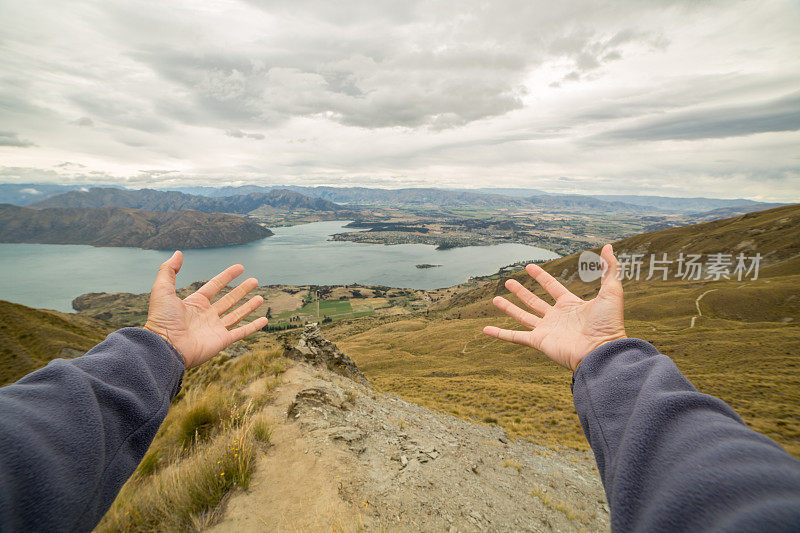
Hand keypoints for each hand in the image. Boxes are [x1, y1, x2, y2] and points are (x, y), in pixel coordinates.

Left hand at [143, 251, 268, 368]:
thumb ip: (168, 271)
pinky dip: (253, 327)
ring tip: (261, 297)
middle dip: (242, 290)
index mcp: (195, 303)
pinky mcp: (222, 341)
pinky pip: (241, 332)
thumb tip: (178, 253)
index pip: (215, 286)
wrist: (166, 347)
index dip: (227, 276)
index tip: (240, 267)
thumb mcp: (162, 290)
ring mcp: (215, 328)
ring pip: (237, 315)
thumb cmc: (162, 320)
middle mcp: (207, 315)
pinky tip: (264, 320)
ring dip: (249, 306)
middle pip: (229, 300)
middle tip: (254, 281)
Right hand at [483, 244, 625, 370]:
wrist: (602, 350)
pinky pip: (515, 337)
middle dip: (521, 292)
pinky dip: (500, 334)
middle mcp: (556, 317)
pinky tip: (486, 330)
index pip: (552, 287)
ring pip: (523, 317)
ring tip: (494, 299)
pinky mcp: (539, 342)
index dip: (541, 277)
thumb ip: (609, 269)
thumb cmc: (608, 324)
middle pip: (534, 302)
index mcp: (571, 305)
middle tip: (508, 281)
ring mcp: (546, 330)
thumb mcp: (612, 292)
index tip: (529, 267)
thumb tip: (608, 247)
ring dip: (509, 308)